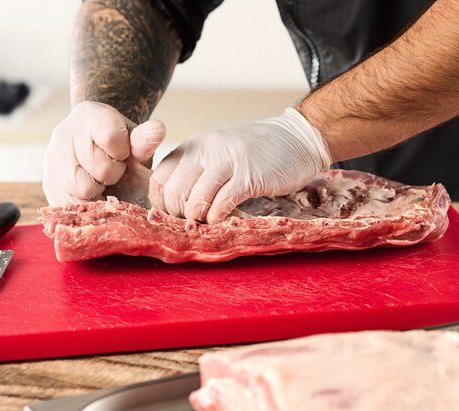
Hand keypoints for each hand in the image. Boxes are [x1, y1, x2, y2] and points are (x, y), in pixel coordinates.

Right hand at [43, 101, 165, 205]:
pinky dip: (84, 204)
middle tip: (113, 170)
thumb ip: (145, 140)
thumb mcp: (137, 142)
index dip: (122, 153)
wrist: (99, 151)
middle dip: (111, 174)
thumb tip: (158, 130)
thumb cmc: (124, 148)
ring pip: (79, 189)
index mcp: (90, 114)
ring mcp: (51, 157)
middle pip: (96, 168)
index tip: (122, 154)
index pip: (111, 138)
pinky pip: (67, 203)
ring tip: (101, 181)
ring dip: (97, 191)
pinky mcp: (48, 182)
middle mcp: (64, 132)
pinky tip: (92, 194)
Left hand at [149, 108, 330, 223]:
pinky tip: (224, 219)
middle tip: (192, 223)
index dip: (162, 203)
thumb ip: (196, 172)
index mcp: (194, 145)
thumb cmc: (256, 152)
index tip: (175, 216)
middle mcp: (206, 150)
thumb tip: (174, 206)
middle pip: (174, 192)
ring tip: (209, 222)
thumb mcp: (217, 153)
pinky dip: (218, 218)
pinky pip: (222, 204)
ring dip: (199, 219)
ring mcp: (227, 161)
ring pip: (195, 200)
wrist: (297, 139)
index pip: (160, 178)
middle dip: (179, 215)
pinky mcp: (249, 176)